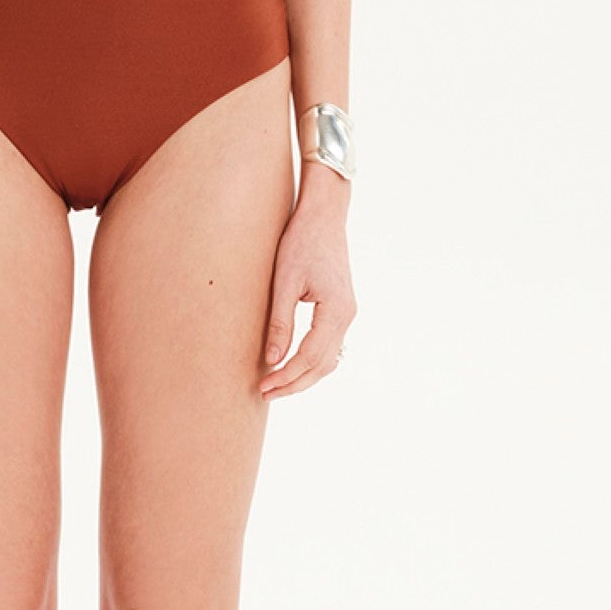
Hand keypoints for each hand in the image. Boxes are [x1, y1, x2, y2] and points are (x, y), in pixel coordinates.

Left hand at [258, 173, 355, 396]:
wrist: (323, 215)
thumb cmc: (301, 242)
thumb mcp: (284, 281)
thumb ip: (280, 322)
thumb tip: (273, 359)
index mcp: (336, 310)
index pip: (310, 357)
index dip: (286, 376)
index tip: (263, 386)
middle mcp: (347, 315)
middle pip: (323, 365)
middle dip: (294, 383)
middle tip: (266, 393)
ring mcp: (347, 313)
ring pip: (329, 359)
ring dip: (304, 375)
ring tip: (276, 385)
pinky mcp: (341, 308)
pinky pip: (329, 345)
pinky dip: (311, 361)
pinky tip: (291, 365)